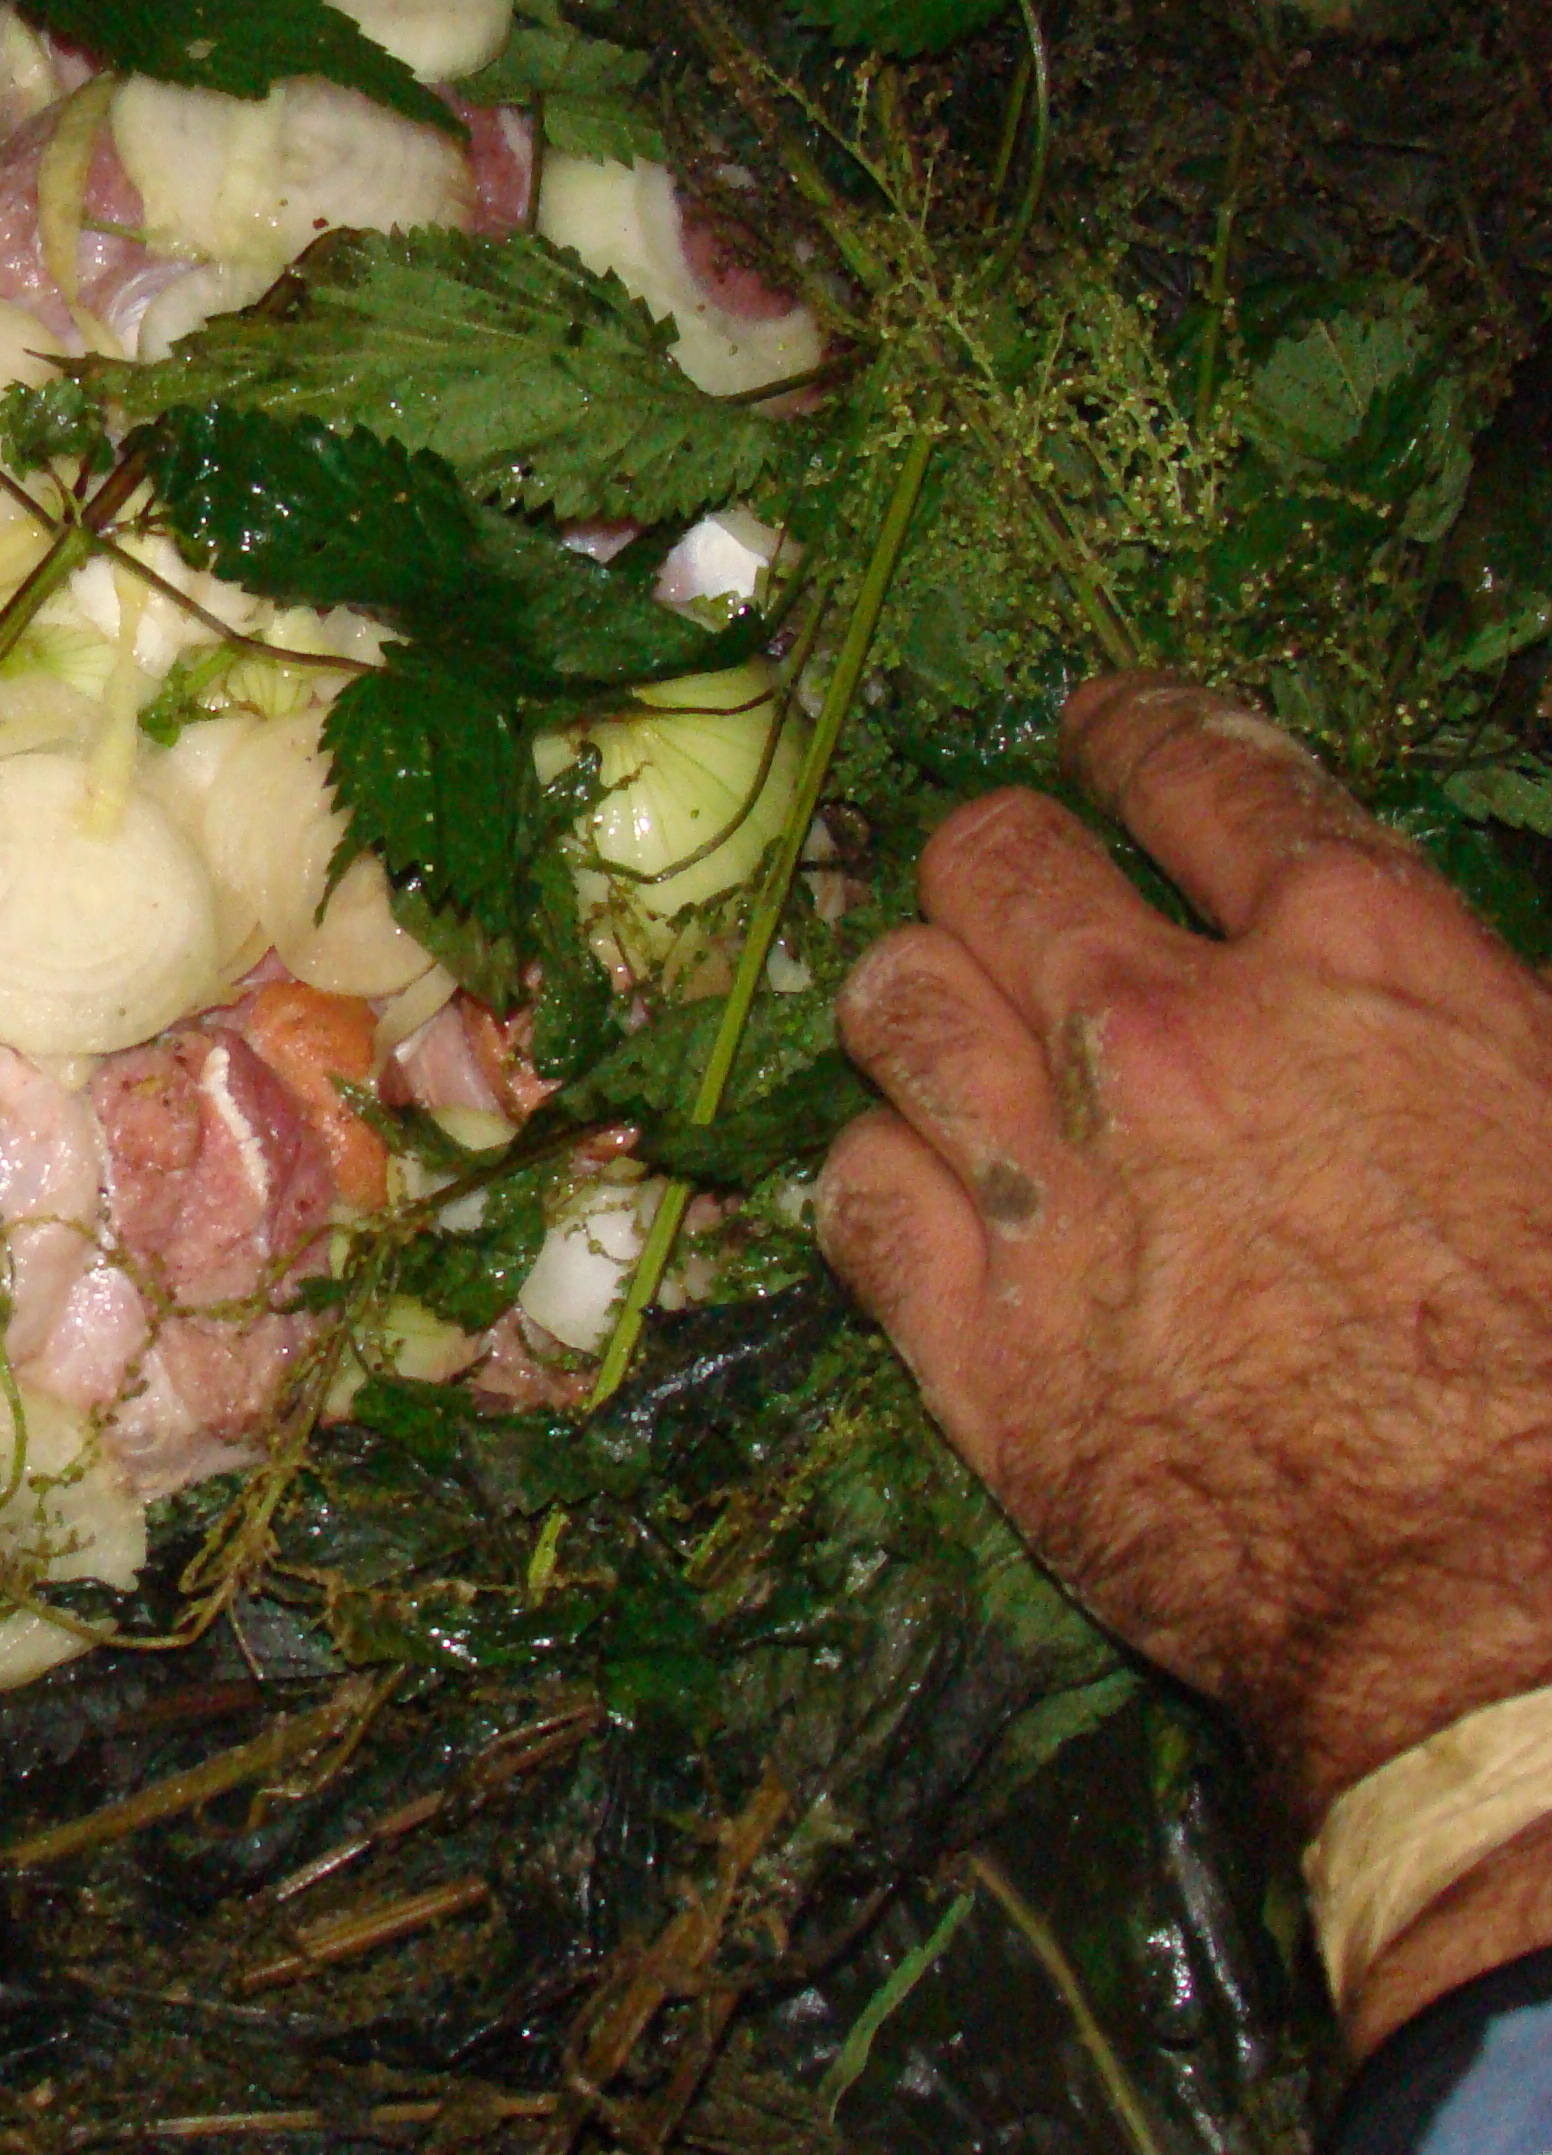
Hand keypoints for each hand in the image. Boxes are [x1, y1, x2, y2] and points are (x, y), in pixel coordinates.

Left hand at [819, 673, 1551, 2047]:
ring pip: (890, 1003)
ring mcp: (1048, 1181)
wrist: (1508, 1611)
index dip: (1130, 730)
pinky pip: (851, 1190)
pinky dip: (872, 1174)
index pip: (1199, 769)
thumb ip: (1442, 1004)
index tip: (1094, 725)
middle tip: (999, 891)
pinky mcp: (967, 1332)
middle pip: (994, 863)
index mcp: (1354, 962)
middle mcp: (1168, 1034)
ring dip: (908, 999)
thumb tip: (1371, 960)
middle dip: (992, 860)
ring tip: (932, 1023)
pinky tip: (906, 1188)